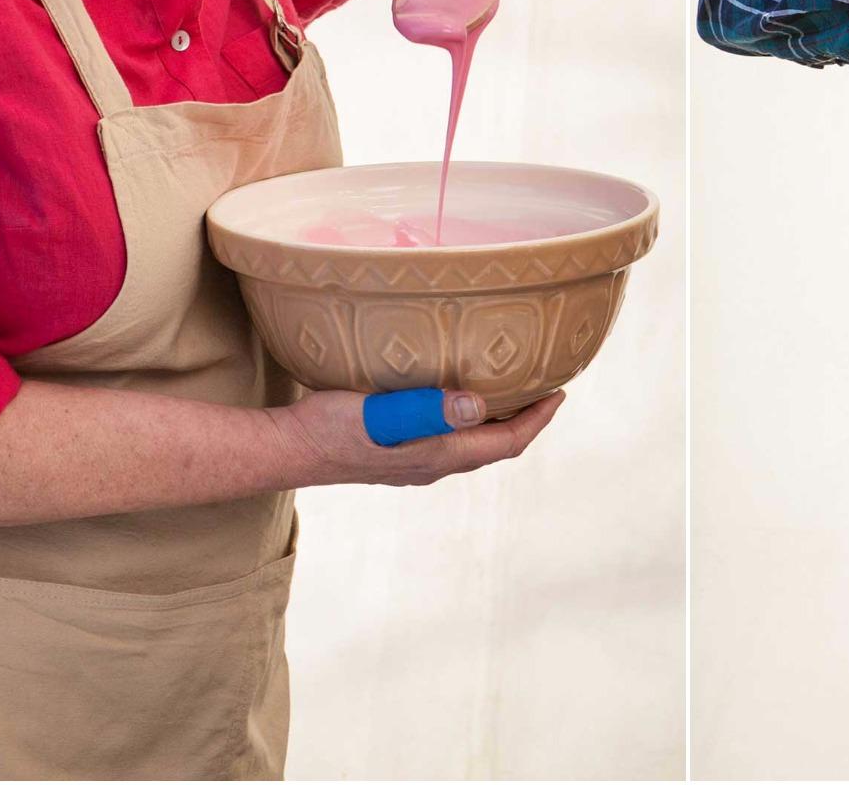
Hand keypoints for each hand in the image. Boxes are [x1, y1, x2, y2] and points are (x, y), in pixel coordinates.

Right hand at [271, 388, 564, 486]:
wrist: (288, 449)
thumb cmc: (331, 428)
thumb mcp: (381, 413)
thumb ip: (428, 408)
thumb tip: (478, 404)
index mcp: (439, 454)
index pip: (506, 442)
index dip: (538, 420)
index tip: (560, 392)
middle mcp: (433, 463)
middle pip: (495, 445)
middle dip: (525, 419)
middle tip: (545, 386)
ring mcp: (413, 461)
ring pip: (472, 442)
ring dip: (497, 420)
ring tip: (512, 389)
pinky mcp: (395, 452)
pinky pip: (448, 437)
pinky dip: (468, 418)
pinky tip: (456, 396)